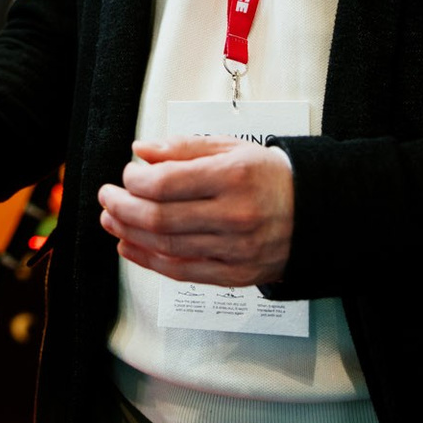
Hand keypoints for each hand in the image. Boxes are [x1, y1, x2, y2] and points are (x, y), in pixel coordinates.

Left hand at [96, 136, 293, 286]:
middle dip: (122, 208)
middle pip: (160, 218)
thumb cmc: (269, 177)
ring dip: (129, 234)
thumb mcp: (231, 148)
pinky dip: (149, 260)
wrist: (315, 213)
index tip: (126, 175)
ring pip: (166, 247)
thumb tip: (141, 151)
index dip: (135, 181)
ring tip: (112, 220)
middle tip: (107, 198)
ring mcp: (236, 249)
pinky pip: (182, 271)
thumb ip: (183, 148)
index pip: (166, 183)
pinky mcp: (235, 275)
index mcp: (233, 177)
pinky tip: (130, 246)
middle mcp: (235, 215)